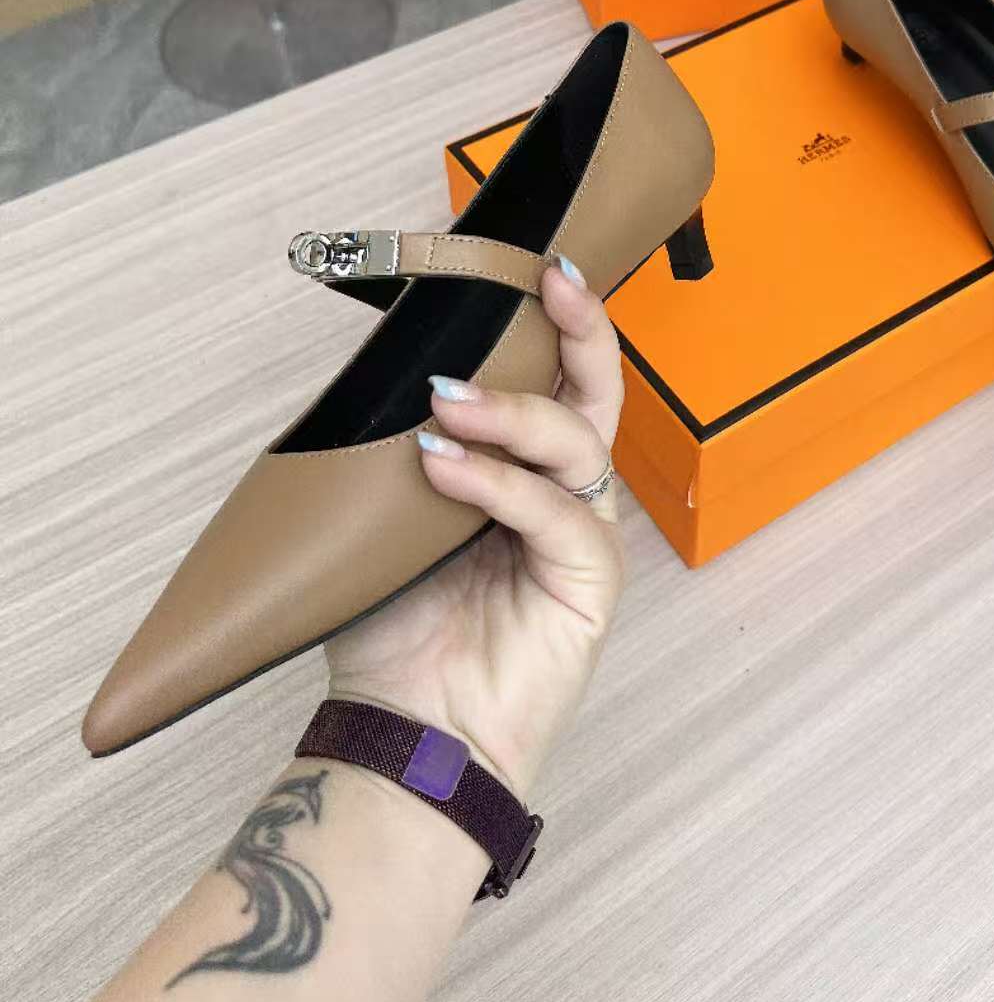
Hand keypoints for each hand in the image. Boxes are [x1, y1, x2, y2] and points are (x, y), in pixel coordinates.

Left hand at [324, 260, 626, 800]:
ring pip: (575, 441)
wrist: (407, 735)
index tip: (538, 266)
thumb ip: (403, 448)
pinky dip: (499, 484)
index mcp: (523, 473)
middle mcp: (563, 494)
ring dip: (511, 412)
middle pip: (597, 393)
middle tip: (550, 283)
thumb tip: (389, 368)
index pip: (554, 380)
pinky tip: (444, 467)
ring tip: (444, 406)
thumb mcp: (388, 518)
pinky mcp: (590, 581)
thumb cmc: (397, 630)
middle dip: (582, 330)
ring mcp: (582, 536)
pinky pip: (555, 513)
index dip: (557, 323)